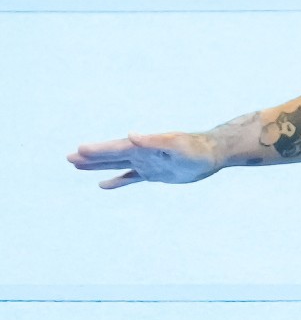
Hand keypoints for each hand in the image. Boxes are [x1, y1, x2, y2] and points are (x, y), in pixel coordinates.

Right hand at [67, 132, 221, 188]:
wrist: (213, 154)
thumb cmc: (196, 148)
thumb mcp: (175, 144)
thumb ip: (153, 140)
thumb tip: (130, 135)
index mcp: (143, 146)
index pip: (115, 148)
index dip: (97, 150)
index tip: (77, 150)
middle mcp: (142, 153)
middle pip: (111, 156)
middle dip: (90, 157)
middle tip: (68, 157)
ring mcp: (147, 163)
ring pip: (117, 166)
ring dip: (98, 166)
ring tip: (78, 166)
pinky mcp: (155, 173)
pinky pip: (131, 178)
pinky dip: (118, 181)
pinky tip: (104, 184)